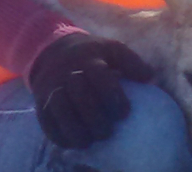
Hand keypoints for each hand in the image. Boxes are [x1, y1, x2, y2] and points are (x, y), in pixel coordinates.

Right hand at [27, 33, 153, 148]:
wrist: (53, 51)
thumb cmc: (91, 54)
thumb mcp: (111, 49)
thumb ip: (131, 62)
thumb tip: (150, 78)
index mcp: (88, 58)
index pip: (99, 77)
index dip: (113, 97)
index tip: (125, 113)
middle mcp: (67, 72)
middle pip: (80, 96)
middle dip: (95, 118)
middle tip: (108, 132)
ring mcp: (52, 87)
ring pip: (60, 110)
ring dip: (75, 130)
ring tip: (89, 141)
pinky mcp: (40, 101)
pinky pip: (46, 121)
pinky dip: (58, 135)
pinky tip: (72, 143)